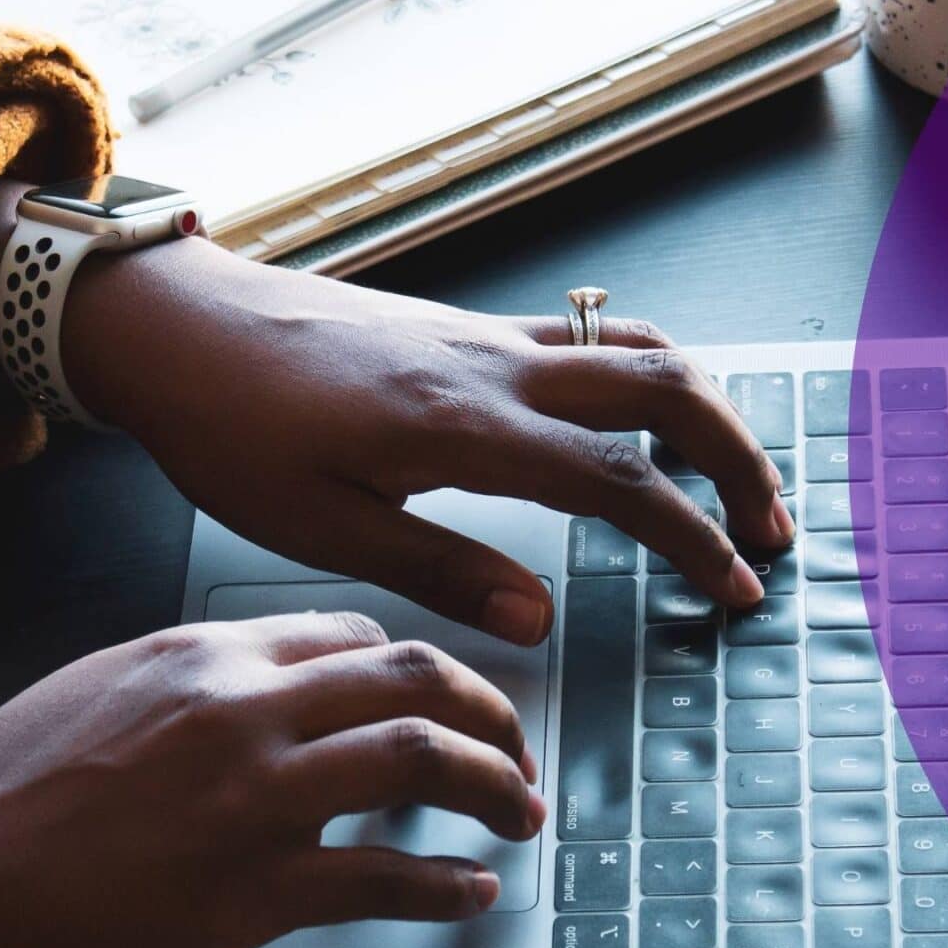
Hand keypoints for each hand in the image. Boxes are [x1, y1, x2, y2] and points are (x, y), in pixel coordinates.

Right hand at [0, 612, 542, 947]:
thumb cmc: (1, 795)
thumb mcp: (96, 686)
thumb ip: (190, 675)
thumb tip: (265, 680)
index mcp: (203, 652)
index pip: (352, 634)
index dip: (417, 665)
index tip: (439, 695)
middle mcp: (243, 709)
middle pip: (414, 677)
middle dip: (490, 709)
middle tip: (515, 747)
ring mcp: (256, 799)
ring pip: (424, 760)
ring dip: (496, 786)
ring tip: (519, 811)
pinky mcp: (256, 891)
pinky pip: (387, 880)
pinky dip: (447, 889)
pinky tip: (470, 894)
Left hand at [60, 237, 793, 644]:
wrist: (177, 326)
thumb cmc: (229, 427)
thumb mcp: (319, 529)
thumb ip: (440, 572)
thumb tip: (541, 620)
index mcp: (463, 425)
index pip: (619, 480)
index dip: (691, 537)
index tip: (734, 588)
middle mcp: (492, 364)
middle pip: (664, 388)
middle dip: (738, 457)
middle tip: (769, 530)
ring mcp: (484, 335)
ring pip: (635, 347)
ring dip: (704, 408)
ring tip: (732, 476)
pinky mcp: (464, 327)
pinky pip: (587, 336)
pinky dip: (645, 374)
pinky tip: (643, 421)